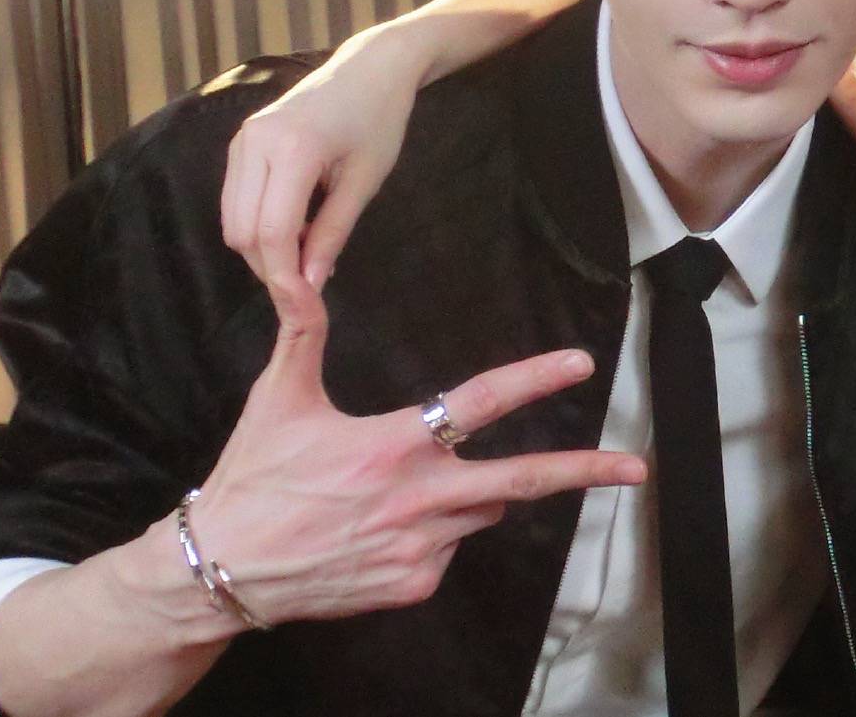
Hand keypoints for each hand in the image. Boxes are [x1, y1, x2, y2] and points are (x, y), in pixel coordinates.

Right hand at [173, 279, 644, 627]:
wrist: (220, 573)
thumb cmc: (253, 480)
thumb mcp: (277, 400)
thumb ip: (300, 333)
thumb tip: (297, 272)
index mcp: (393, 446)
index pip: (480, 403)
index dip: (535, 379)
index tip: (581, 363)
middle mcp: (418, 499)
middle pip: (520, 482)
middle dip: (584, 471)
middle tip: (635, 467)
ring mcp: (420, 548)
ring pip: (480, 511)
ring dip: (470, 495)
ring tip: (403, 492)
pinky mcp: (413, 584)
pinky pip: (449, 550)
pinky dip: (437, 534)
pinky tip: (382, 530)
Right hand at [222, 24, 424, 291]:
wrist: (369, 68)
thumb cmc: (379, 120)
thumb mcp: (365, 181)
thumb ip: (333, 232)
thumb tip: (311, 283)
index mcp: (292, 149)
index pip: (272, 232)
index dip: (284, 277)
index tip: (303, 308)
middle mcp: (255, 142)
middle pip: (243, 232)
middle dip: (271, 268)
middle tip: (310, 289)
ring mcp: (242, 140)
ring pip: (233, 220)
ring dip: (262, 250)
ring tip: (308, 257)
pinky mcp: (240, 142)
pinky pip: (235, 200)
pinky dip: (258, 225)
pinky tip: (295, 231)